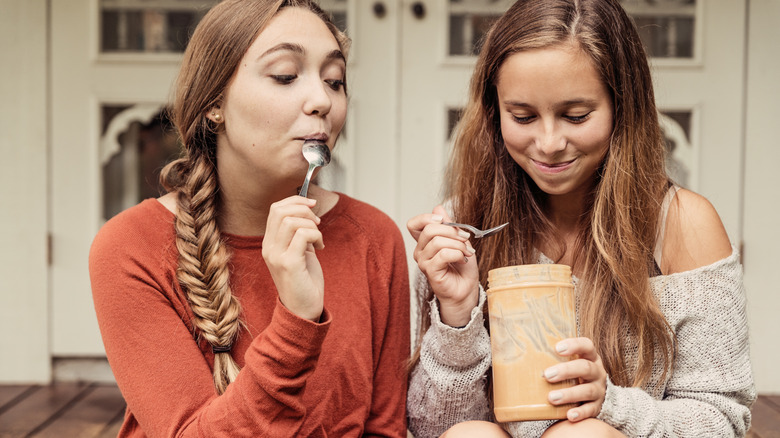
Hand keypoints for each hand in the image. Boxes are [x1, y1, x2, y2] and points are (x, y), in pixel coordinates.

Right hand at [262, 196, 323, 321]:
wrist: (303, 310)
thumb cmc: (304, 280)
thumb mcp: (299, 251)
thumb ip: (298, 232)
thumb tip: (308, 208)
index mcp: (269, 243)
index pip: (275, 209)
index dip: (296, 200)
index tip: (312, 205)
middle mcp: (268, 248)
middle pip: (280, 210)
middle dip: (304, 209)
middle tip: (317, 223)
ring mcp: (276, 256)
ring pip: (292, 221)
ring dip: (312, 225)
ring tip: (319, 240)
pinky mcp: (289, 264)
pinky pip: (303, 235)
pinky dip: (316, 236)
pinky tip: (320, 247)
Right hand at [406, 205, 478, 326]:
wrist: (466, 288)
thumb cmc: (462, 266)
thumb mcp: (459, 239)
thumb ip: (448, 225)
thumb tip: (438, 208)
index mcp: (424, 241)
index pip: (414, 224)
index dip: (427, 217)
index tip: (444, 220)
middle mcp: (420, 251)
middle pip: (429, 229)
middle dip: (452, 231)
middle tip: (466, 239)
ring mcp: (423, 262)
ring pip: (438, 241)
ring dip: (458, 245)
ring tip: (467, 252)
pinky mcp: (430, 272)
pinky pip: (443, 254)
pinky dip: (458, 254)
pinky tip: (463, 260)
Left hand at [543, 337, 607, 421]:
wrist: (590, 395)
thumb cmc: (571, 374)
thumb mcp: (566, 362)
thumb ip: (547, 355)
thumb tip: (514, 348)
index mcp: (589, 357)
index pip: (586, 345)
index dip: (574, 345)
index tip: (557, 348)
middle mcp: (597, 372)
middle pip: (586, 368)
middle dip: (566, 371)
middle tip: (547, 375)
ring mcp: (598, 390)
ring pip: (587, 390)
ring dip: (569, 394)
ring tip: (551, 397)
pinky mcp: (596, 407)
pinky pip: (590, 410)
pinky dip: (580, 413)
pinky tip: (569, 415)